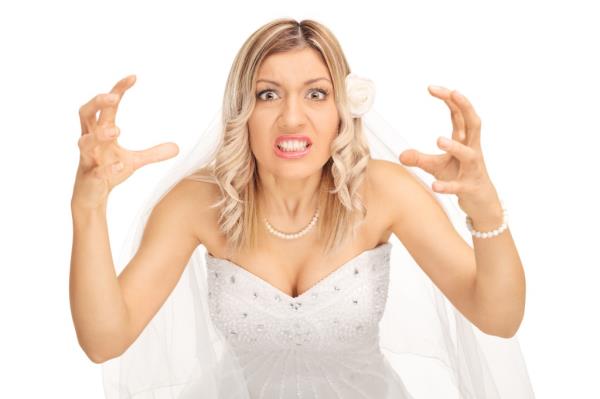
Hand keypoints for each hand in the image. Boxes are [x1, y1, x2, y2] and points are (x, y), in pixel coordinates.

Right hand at [73, 75, 178, 209]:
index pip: (106, 106)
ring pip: (85, 142)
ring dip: (99, 135)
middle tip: (113, 97)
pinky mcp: (89, 178)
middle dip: (97, 103)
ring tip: (116, 130)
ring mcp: (87, 159)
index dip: (117, 90)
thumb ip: (154, 153)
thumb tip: (177, 147)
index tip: (133, 77)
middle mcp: (90, 141)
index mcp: (100, 131)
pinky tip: (119, 166)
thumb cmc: (108, 172)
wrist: (91, 196)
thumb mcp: (134, 162)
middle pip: (85, 114)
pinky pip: (95, 171)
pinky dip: (107, 169)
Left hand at [399, 86, 500, 219]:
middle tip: (453, 92)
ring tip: (438, 140)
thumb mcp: (437, 166)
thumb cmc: (460, 177)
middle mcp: (473, 150)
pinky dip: (447, 186)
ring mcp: (473, 169)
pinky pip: (459, 186)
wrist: (482, 202)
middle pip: (474, 123)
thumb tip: (400, 155)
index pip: (459, 115)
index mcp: (466, 140)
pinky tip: (435, 185)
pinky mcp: (470, 188)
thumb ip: (419, 158)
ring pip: (468, 154)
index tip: (432, 88)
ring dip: (455, 147)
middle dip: (465, 106)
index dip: (450, 99)